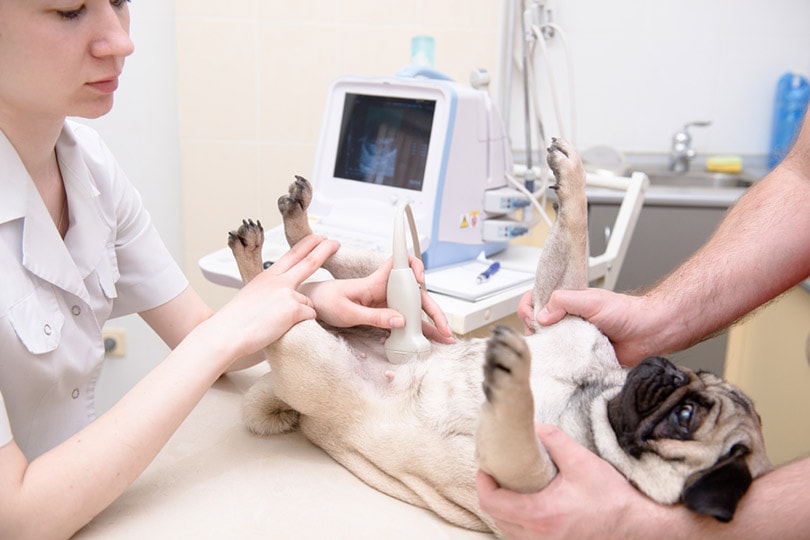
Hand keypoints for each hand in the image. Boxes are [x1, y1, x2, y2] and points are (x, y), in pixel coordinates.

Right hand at [208, 235, 339, 359]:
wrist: (226, 334)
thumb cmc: (234, 322)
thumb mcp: (251, 296)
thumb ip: (270, 292)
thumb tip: (281, 297)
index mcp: (267, 276)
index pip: (292, 255)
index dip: (308, 245)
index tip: (319, 238)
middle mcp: (278, 281)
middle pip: (309, 261)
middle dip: (324, 249)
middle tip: (335, 243)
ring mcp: (287, 293)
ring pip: (308, 302)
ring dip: (300, 313)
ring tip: (278, 322)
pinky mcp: (293, 308)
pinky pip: (309, 316)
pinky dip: (301, 323)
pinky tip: (283, 327)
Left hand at [301, 255, 453, 342]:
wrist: (313, 305)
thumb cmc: (326, 301)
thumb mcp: (347, 311)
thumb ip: (374, 317)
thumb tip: (401, 320)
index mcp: (375, 282)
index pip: (399, 264)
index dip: (414, 265)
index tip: (421, 277)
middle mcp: (384, 290)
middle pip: (416, 294)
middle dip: (433, 309)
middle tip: (444, 327)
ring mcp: (385, 303)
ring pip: (414, 309)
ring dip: (430, 323)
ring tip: (444, 338)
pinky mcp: (383, 314)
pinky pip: (404, 321)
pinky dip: (417, 330)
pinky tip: (428, 340)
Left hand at [476, 424, 654, 539]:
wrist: (638, 526)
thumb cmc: (611, 497)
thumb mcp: (581, 461)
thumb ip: (553, 440)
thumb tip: (532, 427)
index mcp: (539, 514)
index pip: (492, 501)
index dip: (484, 482)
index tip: (486, 467)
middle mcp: (538, 536)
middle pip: (495, 517)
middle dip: (492, 494)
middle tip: (498, 474)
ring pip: (507, 531)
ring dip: (503, 511)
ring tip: (511, 489)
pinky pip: (522, 539)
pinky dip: (517, 525)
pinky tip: (527, 508)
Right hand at [519, 288, 656, 366]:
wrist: (649, 334)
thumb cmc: (626, 313)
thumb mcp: (591, 301)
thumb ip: (564, 302)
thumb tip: (541, 315)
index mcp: (566, 303)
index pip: (536, 301)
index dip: (528, 308)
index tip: (532, 316)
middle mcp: (566, 321)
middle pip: (536, 325)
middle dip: (534, 330)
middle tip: (543, 334)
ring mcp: (572, 340)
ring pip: (547, 345)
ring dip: (547, 348)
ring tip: (554, 348)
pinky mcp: (580, 358)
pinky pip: (563, 362)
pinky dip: (559, 363)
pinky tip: (561, 363)